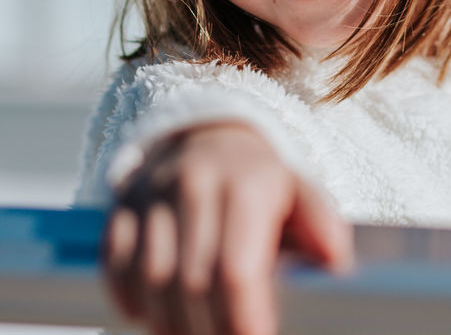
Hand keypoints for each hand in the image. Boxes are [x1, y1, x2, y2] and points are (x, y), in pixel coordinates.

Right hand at [102, 121, 353, 334]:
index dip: (242, 319)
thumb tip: (335, 260)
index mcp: (244, 184)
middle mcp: (193, 185)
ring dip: (168, 321)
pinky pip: (115, 263)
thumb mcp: (299, 191)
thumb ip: (319, 222)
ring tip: (193, 334)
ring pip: (150, 279)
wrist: (207, 136)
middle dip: (207, 329)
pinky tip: (152, 315)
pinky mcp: (121, 205)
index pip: (236, 270)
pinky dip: (130, 299)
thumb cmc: (258, 180)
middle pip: (192, 282)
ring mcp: (152, 194)